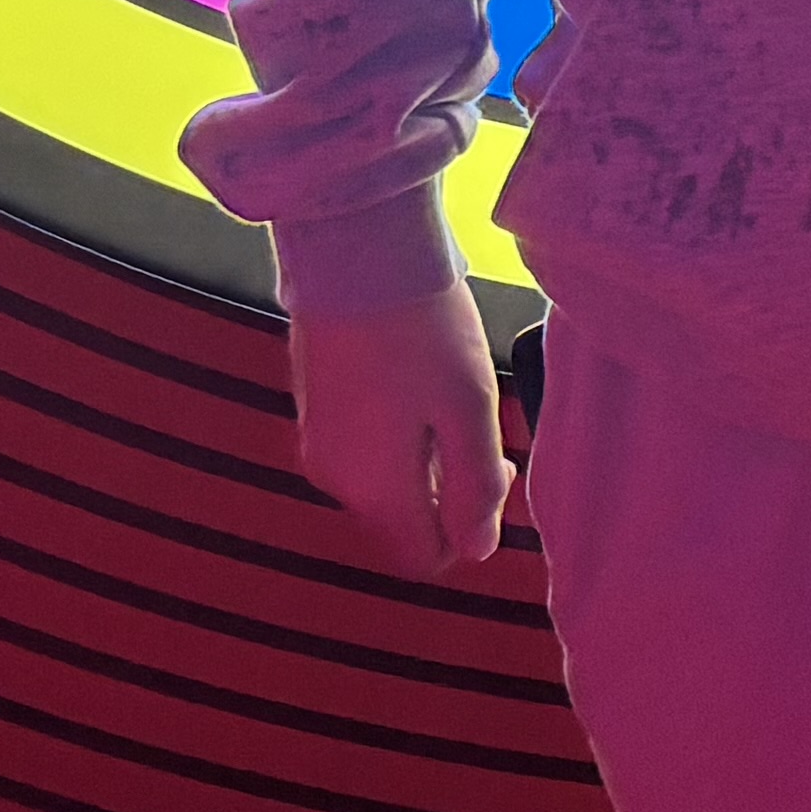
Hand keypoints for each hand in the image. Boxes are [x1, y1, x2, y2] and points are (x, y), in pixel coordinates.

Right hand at [287, 280, 515, 577]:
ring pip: (385, 483)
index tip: (496, 466)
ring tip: (452, 397)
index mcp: (376, 490)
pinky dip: (398, 436)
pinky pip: (364, 450)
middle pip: (404, 520)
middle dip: (449, 491)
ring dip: (426, 460)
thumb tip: (477, 550)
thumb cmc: (423, 331)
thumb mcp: (469, 410)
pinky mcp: (314, 409)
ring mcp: (318, 444)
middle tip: (481, 427)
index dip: (469, 531)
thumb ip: (474, 487)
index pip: (424, 557)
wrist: (355, 254)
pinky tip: (419, 383)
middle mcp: (336, 480)